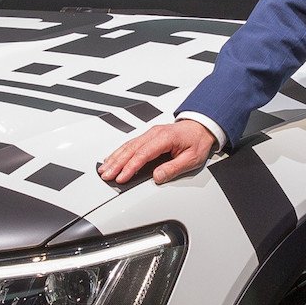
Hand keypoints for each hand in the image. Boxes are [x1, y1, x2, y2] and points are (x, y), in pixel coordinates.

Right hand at [98, 118, 217, 185]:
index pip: (142, 154)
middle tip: (106, 175)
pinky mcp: (149, 136)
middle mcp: (154, 133)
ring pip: (128, 146)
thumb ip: (173, 168)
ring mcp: (150, 133)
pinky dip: (119, 152)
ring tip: (104, 169)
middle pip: (130, 149)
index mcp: (165, 138)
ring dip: (114, 158)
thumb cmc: (198, 141)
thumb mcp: (191, 159)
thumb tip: (157, 177)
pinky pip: (131, 144)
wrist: (202, 127)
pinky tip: (112, 158)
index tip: (121, 177)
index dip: (130, 167)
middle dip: (116, 163)